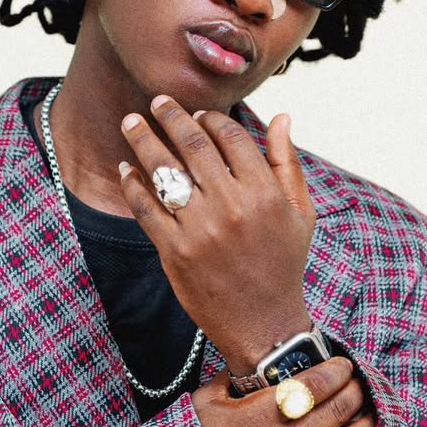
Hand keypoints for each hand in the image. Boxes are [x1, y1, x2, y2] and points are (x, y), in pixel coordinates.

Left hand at [118, 95, 313, 374]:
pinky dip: (133, 185)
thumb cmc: (283, 265)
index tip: (198, 113)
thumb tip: (282, 116)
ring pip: (164, 171)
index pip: (231, 137)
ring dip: (143, 141)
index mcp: (264, 193)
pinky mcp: (174, 251)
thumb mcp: (299, 213)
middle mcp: (231, 206)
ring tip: (131, 123)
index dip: (211, 118)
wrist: (264, 324)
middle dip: (170, 117)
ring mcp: (200, 229)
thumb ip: (287, 162)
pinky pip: (146, 208)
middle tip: (156, 101)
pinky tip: (127, 170)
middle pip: (192, 145)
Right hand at [191, 357, 401, 426]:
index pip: (316, 383)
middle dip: (355, 391)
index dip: (337, 370)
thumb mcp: (202, 405)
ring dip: (367, 425)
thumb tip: (249, 360)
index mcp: (261, 415)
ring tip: (367, 415)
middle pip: (340, 409)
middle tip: (357, 384)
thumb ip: (228, 378)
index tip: (343, 365)